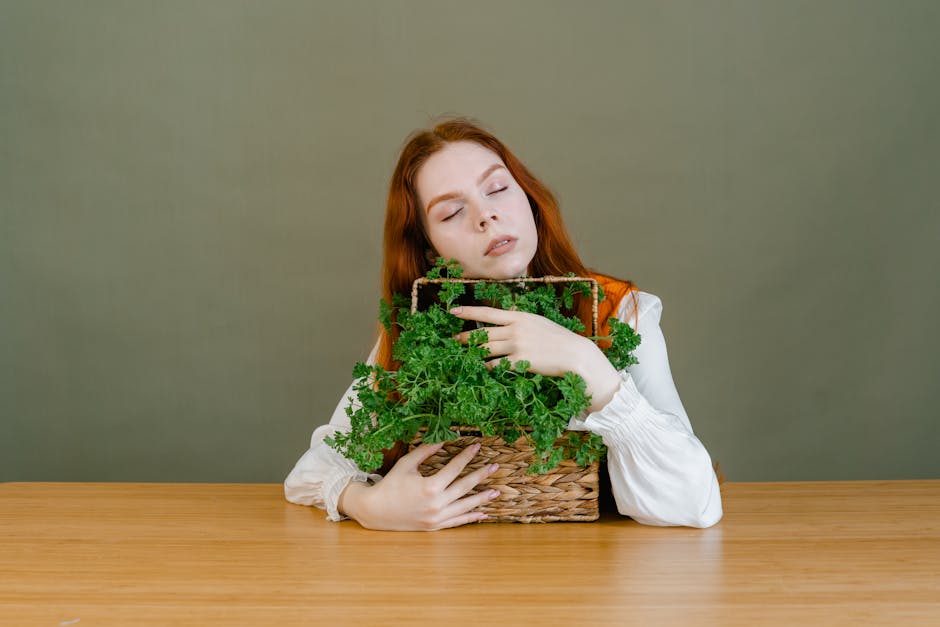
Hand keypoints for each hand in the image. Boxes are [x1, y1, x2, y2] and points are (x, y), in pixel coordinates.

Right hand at [338, 442, 499, 530]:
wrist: (376, 510)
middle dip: (481, 475)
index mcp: (430, 486)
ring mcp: (437, 517)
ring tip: (496, 492)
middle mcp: (437, 503)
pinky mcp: (435, 527)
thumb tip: (443, 439)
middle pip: (465, 487)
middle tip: (495, 466)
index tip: (477, 447)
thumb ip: (426, 451)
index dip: (467, 456)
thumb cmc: (390, 484)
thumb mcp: (406, 464)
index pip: (454, 468)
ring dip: (481, 498)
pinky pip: (457, 522)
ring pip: (465, 507)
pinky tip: (483, 514)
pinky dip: (471, 518)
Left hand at [451, 305, 620, 410]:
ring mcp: (516, 346)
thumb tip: (507, 314)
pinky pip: (496, 365)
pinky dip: (488, 367)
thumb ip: (521, 319)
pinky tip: (483, 369)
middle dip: (466, 337)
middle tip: (454, 340)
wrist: (575, 354)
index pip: (488, 313)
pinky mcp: (519, 362)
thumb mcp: (539, 322)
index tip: (452, 311)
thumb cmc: (559, 339)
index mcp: (519, 317)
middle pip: (483, 333)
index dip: (468, 312)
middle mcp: (515, 329)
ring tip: (465, 356)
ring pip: (486, 349)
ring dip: (474, 353)